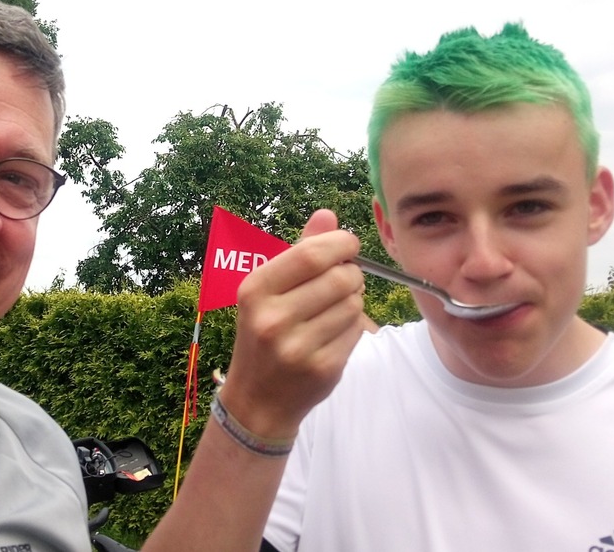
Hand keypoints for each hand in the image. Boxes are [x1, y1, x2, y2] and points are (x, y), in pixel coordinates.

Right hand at [219, 209, 370, 439]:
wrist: (258, 399)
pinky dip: (355, 326)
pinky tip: (336, 331)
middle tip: (345, 279)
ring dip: (354, 300)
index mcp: (255, 290)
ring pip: (354, 304)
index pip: (311, 254)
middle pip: (340, 277)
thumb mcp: (268, 291)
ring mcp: (297, 347)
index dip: (340, 244)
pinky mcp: (323, 368)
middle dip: (352, 273)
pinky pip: (358, 331)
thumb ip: (299, 251)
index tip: (348, 246)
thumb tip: (327, 215)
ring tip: (336, 307)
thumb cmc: (264, 334)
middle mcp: (272, 318)